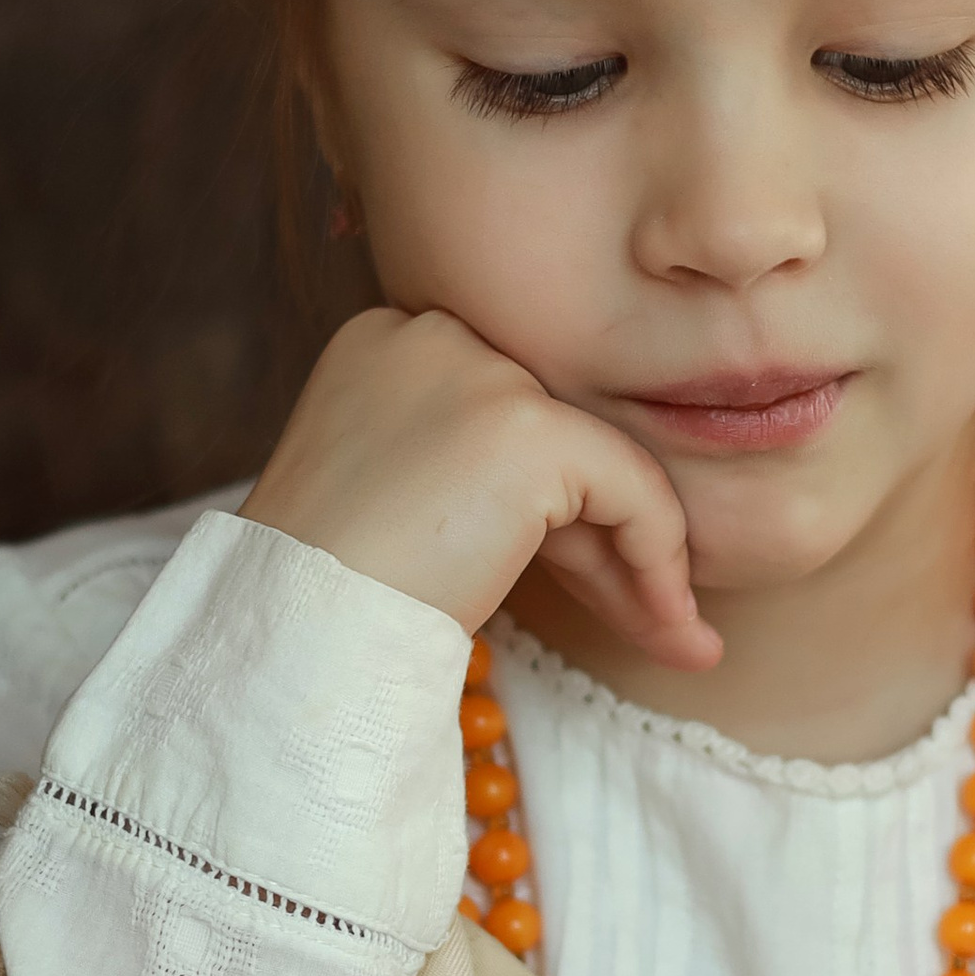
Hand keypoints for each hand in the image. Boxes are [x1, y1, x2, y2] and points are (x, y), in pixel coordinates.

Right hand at [241, 306, 723, 671]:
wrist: (295, 626)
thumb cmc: (329, 590)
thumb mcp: (399, 506)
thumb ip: (479, 483)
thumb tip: (595, 525)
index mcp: (387, 344)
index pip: (508, 416)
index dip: (556, 513)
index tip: (588, 585)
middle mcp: (432, 334)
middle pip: (557, 438)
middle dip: (609, 538)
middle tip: (654, 619)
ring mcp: (480, 372)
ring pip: (601, 461)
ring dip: (648, 558)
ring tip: (679, 640)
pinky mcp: (526, 425)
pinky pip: (630, 486)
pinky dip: (658, 555)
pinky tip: (669, 623)